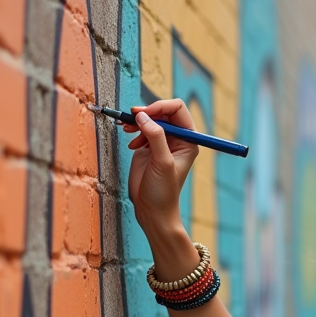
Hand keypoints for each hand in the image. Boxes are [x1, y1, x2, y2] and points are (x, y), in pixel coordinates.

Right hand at [124, 99, 199, 230]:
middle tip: (132, 117)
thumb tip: (143, 116)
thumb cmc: (164, 191)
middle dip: (147, 112)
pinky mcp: (148, 148)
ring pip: (151, 119)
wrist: (151, 210)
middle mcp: (177, 139)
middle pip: (163, 112)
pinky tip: (131, 142)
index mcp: (188, 140)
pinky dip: (134, 130)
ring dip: (138, 121)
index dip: (160, 107)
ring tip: (127, 128)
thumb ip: (155, 137)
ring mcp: (162, 143)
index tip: (144, 113)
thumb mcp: (162, 162)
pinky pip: (141, 130)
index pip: (177, 110)